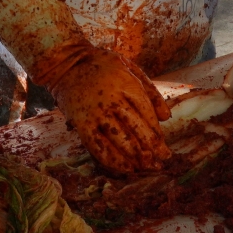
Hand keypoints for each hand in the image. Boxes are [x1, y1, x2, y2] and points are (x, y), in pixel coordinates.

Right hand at [39, 41, 171, 175]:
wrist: (66, 65)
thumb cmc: (102, 64)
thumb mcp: (130, 67)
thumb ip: (150, 91)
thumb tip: (166, 118)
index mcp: (126, 84)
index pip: (147, 114)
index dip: (156, 133)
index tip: (163, 147)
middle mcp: (112, 100)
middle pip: (136, 130)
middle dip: (151, 150)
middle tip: (160, 163)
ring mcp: (96, 114)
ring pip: (120, 141)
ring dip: (135, 158)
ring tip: (146, 167)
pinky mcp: (82, 125)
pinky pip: (98, 147)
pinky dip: (113, 160)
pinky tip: (124, 168)